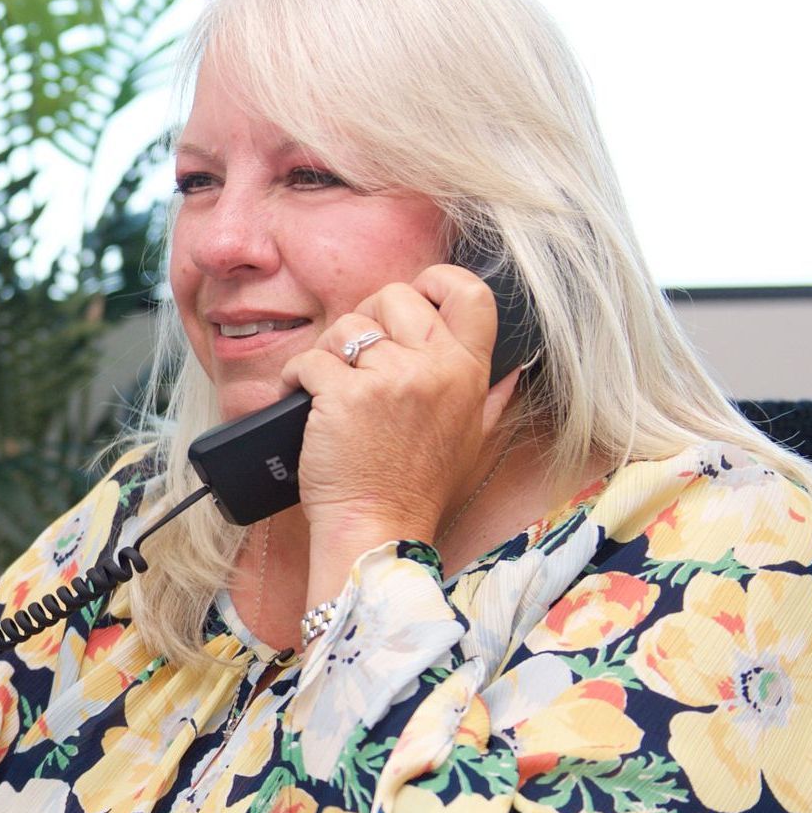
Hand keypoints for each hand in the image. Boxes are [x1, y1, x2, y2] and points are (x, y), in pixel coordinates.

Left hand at [280, 266, 520, 593]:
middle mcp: (435, 368)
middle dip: (367, 319)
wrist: (377, 530)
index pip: (469, 292)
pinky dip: (295, 378)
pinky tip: (302, 400)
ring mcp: (390, 380)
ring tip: (329, 388)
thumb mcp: (475, 441)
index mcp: (469, 373)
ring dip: (328, 352)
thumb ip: (493, 398)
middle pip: (395, 296)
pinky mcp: (343, 395)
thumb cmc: (417, 489)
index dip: (435, 281)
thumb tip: (516, 366)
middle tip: (357, 359)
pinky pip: (308, 358)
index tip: (413, 298)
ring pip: (346, 327)